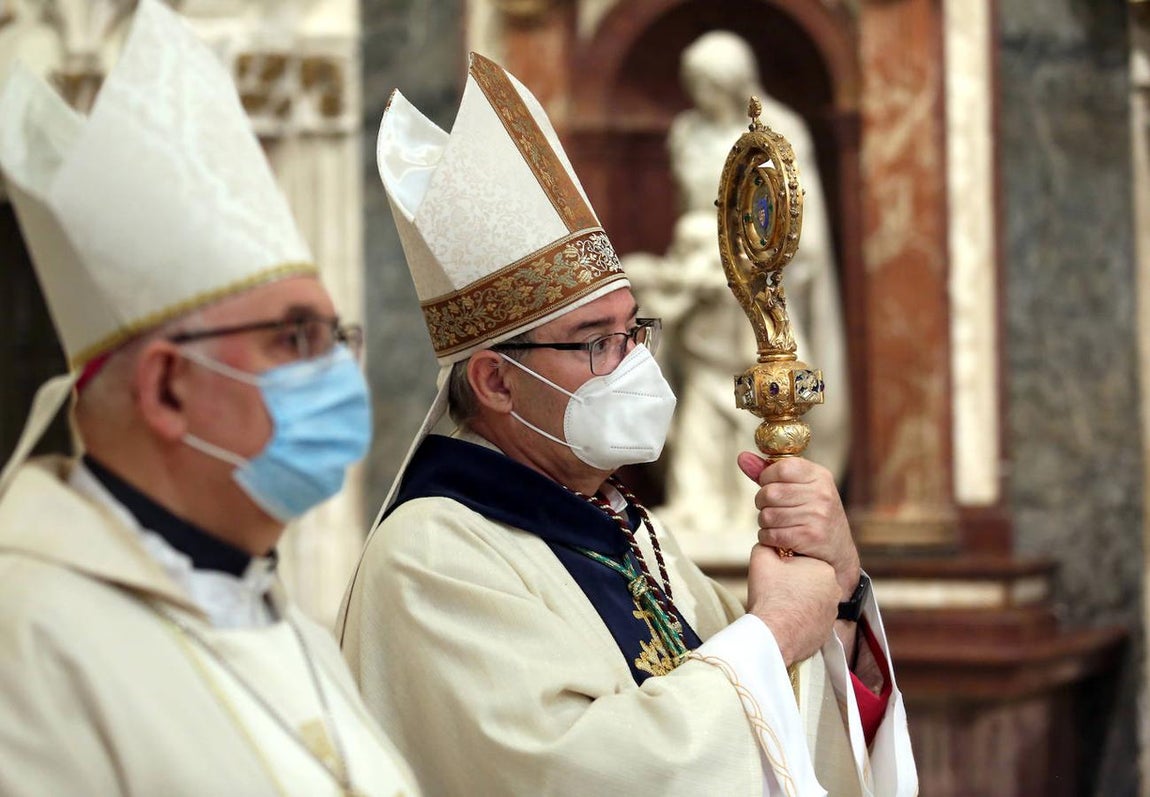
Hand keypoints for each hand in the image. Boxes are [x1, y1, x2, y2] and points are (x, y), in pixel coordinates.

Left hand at [738, 452, 860, 600]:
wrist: (837, 551)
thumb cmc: (813, 514)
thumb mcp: (800, 488)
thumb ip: (769, 473)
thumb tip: (742, 457)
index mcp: (819, 476)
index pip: (782, 468)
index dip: (767, 478)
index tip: (769, 486)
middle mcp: (822, 493)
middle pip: (770, 493)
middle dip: (762, 503)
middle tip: (771, 509)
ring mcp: (818, 515)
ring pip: (767, 515)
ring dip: (764, 523)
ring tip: (776, 524)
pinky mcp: (811, 537)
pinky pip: (772, 535)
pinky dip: (767, 538)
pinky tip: (777, 538)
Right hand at [746, 544, 838, 665]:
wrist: (773, 634)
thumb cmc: (769, 595)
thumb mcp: (762, 558)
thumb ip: (768, 544)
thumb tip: (771, 542)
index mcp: (824, 569)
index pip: (804, 563)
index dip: (786, 568)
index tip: (776, 576)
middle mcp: (835, 590)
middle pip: (809, 582)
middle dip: (794, 584)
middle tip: (777, 591)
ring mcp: (832, 613)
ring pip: (812, 601)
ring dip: (798, 602)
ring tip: (780, 607)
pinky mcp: (826, 631)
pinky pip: (812, 620)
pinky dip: (801, 620)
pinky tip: (786, 621)